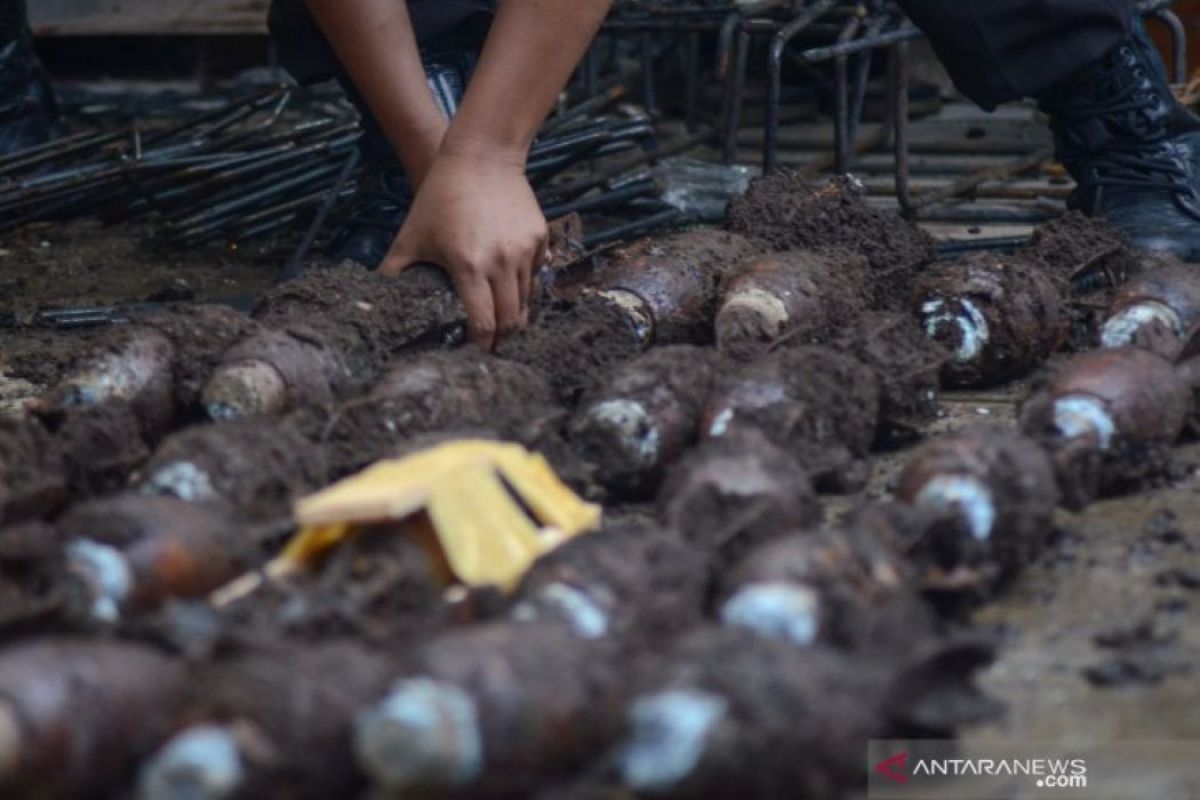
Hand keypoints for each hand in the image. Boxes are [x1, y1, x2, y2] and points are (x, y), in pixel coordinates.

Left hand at [380, 148, 545, 350]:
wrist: (481, 156)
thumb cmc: (441, 196)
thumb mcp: (412, 235)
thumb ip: (394, 271)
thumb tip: (374, 301)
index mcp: (468, 266)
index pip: (482, 323)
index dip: (480, 345)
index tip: (474, 352)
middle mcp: (502, 262)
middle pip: (512, 321)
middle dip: (502, 339)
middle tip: (492, 346)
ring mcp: (525, 250)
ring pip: (527, 300)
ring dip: (515, 315)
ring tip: (503, 321)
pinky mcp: (540, 239)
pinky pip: (536, 274)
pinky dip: (525, 286)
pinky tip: (511, 286)